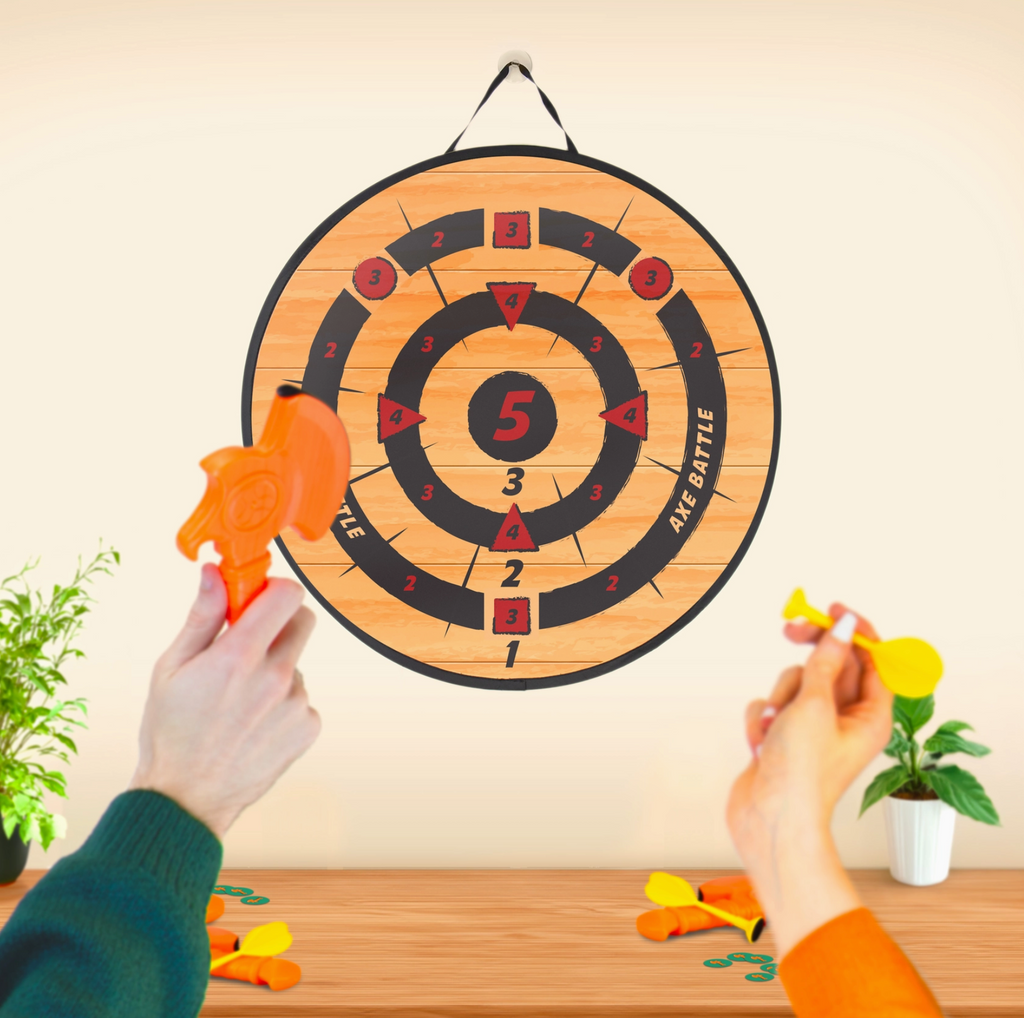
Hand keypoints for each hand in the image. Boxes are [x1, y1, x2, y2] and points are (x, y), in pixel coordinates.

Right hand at [130, 564, 320, 838]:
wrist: (186, 799)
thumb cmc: (171, 731)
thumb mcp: (171, 667)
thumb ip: (202, 615)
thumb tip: (214, 572)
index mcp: (239, 656)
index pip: (287, 594)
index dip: (275, 589)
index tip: (258, 598)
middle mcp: (275, 677)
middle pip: (302, 621)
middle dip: (280, 623)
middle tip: (251, 643)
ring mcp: (296, 703)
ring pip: (297, 664)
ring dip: (276, 670)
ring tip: (239, 702)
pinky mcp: (308, 727)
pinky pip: (302, 698)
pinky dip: (283, 704)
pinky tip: (254, 724)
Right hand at [726, 605, 892, 955]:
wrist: (768, 819)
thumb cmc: (801, 772)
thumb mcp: (815, 706)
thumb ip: (826, 661)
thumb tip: (844, 626)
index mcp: (871, 717)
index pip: (873, 661)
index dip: (855, 631)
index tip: (832, 610)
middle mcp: (846, 721)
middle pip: (831, 666)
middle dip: (807, 656)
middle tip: (791, 628)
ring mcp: (813, 729)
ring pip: (795, 684)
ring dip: (779, 697)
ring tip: (775, 724)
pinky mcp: (784, 738)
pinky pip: (771, 706)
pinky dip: (762, 718)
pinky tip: (760, 742)